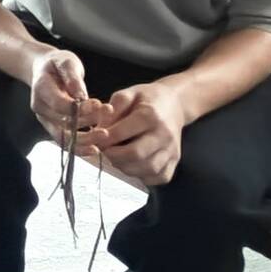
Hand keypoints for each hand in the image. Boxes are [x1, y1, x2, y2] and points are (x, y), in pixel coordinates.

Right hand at [27, 46, 99, 143]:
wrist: (45, 70)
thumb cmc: (57, 64)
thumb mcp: (67, 62)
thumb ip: (73, 78)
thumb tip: (81, 96)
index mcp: (41, 89)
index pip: (59, 104)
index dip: (78, 108)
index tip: (97, 104)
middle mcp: (40, 108)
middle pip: (61, 124)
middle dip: (86, 124)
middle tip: (105, 124)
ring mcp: (45, 119)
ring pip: (63, 137)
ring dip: (85, 140)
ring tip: (104, 136)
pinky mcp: (53, 126)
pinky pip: (65, 141)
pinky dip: (79, 147)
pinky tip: (94, 148)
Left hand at [78, 80, 196, 185]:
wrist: (174, 104)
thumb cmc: (148, 99)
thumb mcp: (128, 94)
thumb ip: (112, 109)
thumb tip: (100, 129)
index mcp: (151, 115)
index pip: (122, 134)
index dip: (104, 140)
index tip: (96, 140)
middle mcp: (164, 135)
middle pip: (135, 155)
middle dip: (113, 156)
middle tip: (104, 151)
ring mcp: (171, 150)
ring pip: (146, 169)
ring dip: (125, 167)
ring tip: (117, 157)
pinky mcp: (174, 162)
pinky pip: (156, 177)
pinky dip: (141, 175)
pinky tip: (133, 164)